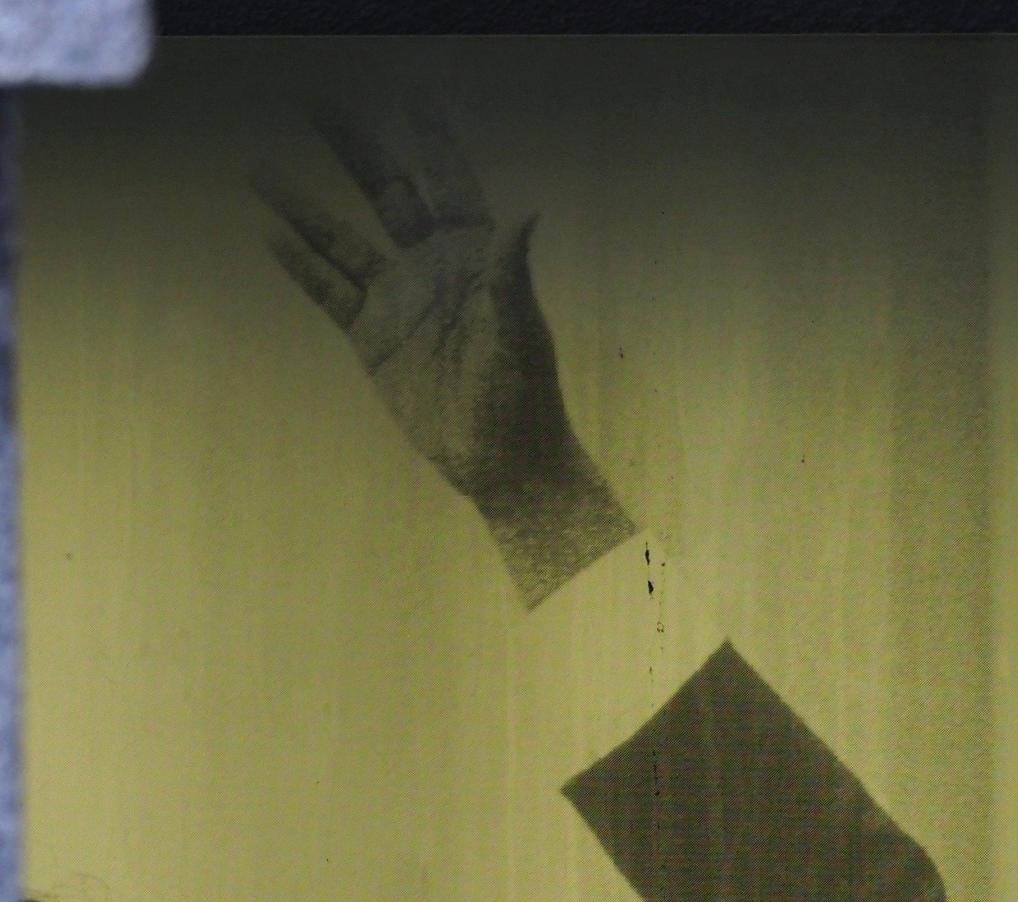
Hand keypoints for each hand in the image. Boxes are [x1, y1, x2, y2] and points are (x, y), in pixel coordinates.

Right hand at [254, 96, 631, 600]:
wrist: (503, 464)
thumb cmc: (524, 400)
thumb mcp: (520, 334)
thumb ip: (512, 274)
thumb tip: (527, 214)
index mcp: (474, 259)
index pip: (447, 183)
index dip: (430, 137)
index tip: (407, 90)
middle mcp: (432, 270)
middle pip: (387, 195)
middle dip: (356, 149)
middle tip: (316, 103)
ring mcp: (399, 302)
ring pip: (343, 240)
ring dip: (303, 206)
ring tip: (259, 169)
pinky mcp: (373, 340)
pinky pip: (330, 293)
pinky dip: (301, 266)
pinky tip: (270, 235)